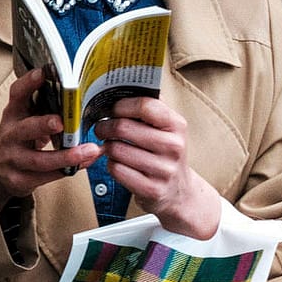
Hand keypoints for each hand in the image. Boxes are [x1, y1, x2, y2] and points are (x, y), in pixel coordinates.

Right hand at [0, 68, 99, 206]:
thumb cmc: (17, 139)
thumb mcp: (22, 119)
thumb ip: (42, 107)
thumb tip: (74, 95)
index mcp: (13, 115)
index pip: (17, 95)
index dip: (28, 83)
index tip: (43, 73)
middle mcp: (10, 136)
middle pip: (25, 129)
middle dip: (43, 125)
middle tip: (61, 122)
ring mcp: (13, 160)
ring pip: (39, 160)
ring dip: (66, 156)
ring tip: (89, 150)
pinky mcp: (19, 180)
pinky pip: (46, 177)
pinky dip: (68, 169)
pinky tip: (85, 163)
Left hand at [93, 96, 221, 237]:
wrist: (180, 191)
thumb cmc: (165, 154)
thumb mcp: (166, 129)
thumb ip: (149, 110)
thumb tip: (119, 90)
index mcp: (177, 125)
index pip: (144, 105)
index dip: (121, 106)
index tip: (112, 110)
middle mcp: (173, 146)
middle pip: (123, 127)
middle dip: (105, 127)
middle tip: (101, 129)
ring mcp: (164, 169)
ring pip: (116, 149)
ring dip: (107, 147)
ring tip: (111, 147)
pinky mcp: (151, 189)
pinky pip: (116, 170)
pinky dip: (111, 165)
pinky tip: (118, 164)